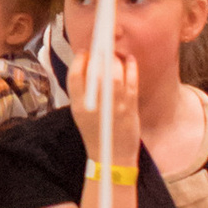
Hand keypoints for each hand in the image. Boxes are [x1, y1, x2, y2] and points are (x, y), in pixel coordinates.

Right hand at [68, 44, 139, 169]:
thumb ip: (83, 91)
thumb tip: (90, 63)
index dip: (81, 59)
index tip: (86, 52)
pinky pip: (131, 81)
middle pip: (95, 70)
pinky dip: (131, 67)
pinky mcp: (129, 107)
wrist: (112, 157)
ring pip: (114, 73)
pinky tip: (130, 60)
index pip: (75, 74)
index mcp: (78, 105)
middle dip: (100, 55)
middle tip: (104, 49)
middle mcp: (94, 104)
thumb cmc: (96, 133)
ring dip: (116, 59)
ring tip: (116, 56)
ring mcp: (113, 105)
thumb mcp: (81, 113)